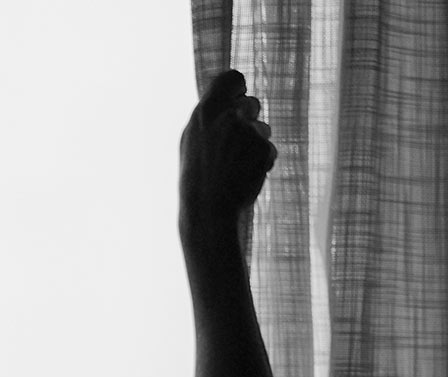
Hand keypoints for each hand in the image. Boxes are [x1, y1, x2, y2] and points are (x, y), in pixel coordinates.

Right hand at [179, 69, 277, 241]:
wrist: (207, 212)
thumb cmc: (197, 178)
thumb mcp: (192, 142)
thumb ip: (210, 118)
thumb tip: (228, 98)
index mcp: (205, 112)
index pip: (232, 78)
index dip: (238, 88)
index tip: (237, 98)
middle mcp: (228, 116)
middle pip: (252, 103)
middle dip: (248, 121)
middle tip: (232, 146)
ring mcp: (248, 132)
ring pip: (262, 127)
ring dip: (255, 143)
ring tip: (235, 167)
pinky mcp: (264, 148)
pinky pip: (269, 149)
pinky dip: (262, 162)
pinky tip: (245, 177)